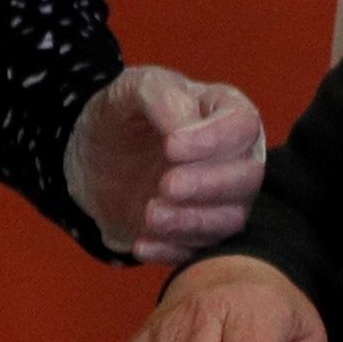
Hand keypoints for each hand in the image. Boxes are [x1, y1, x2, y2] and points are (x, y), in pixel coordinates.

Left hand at [71, 64, 266, 264]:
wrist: (93, 158)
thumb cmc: (122, 114)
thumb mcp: (133, 90)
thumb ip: (162, 97)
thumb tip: (184, 128)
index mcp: (225, 112)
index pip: (243, 126)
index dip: (213, 140)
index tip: (170, 146)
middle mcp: (234, 157)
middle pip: (249, 177)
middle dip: (208, 185)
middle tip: (165, 185)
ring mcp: (220, 200)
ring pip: (232, 219)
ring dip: (193, 222)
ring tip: (150, 215)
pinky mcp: (197, 233)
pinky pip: (200, 251)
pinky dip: (173, 250)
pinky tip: (141, 243)